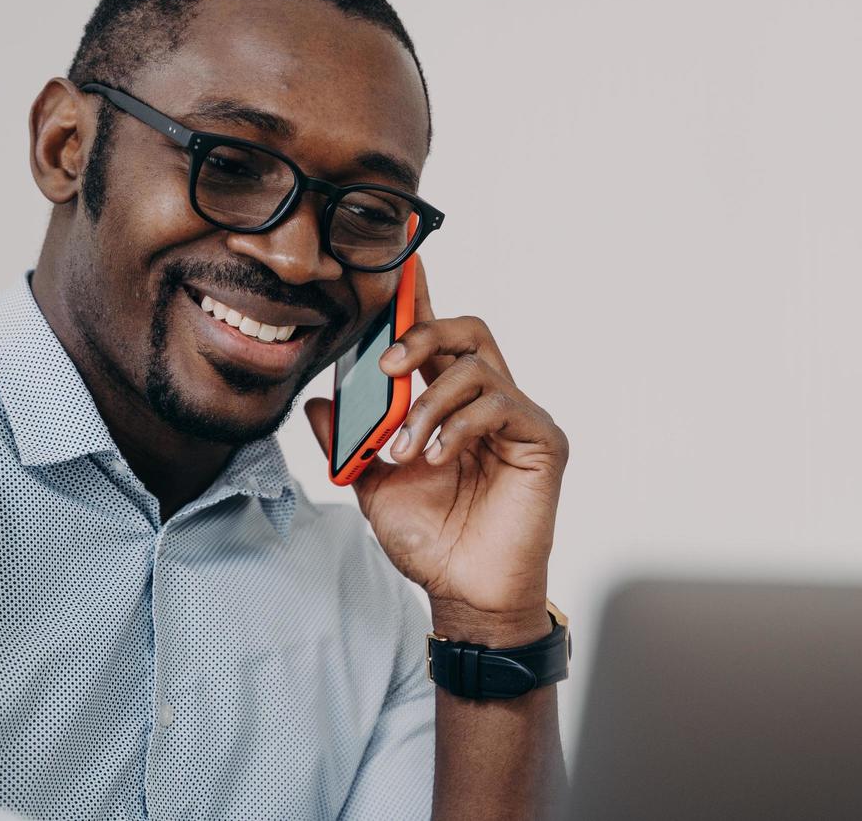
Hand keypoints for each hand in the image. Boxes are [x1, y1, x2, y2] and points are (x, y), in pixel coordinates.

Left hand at [305, 258, 569, 646]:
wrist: (465, 591)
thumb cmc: (430, 539)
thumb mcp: (371, 483)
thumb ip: (348, 440)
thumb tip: (319, 401)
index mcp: (450, 403)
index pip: (436, 340)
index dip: (420, 302)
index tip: (402, 269)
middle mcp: (488, 401)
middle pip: (467, 331)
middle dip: (422, 334)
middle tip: (386, 364)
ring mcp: (518, 418)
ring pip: (478, 367)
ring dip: (429, 402)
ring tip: (404, 448)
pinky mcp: (543, 440)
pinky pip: (502, 405)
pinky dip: (460, 424)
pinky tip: (437, 456)